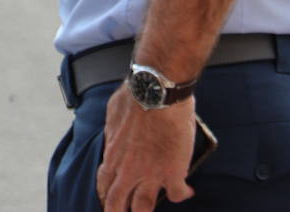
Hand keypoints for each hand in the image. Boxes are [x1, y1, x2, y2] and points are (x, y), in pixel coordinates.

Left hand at [97, 86, 195, 211]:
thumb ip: (112, 131)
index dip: (105, 196)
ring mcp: (150, 174)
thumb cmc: (134, 96)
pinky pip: (177, 194)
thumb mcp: (112, 114)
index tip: (109, 202)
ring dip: (144, 211)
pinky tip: (186, 191)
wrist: (157, 91)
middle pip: (117, 203)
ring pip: (144, 206)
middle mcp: (128, 169)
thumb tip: (112, 136)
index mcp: (112, 155)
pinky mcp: (173, 172)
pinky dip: (181, 195)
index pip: (103, 184)